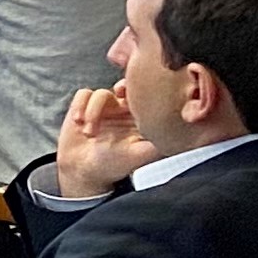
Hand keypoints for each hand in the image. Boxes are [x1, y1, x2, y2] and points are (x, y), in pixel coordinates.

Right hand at [52, 81, 153, 199]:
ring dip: (94, 111)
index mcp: (140, 119)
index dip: (142, 91)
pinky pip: (84, 94)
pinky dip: (80, 106)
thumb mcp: (140, 155)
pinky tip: (79, 122)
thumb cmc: (114, 165)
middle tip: (119, 93)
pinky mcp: (84, 106)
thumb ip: (157, 143)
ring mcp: (104, 107)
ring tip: (90, 132)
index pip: (146, 96)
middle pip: (126, 86)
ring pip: (102, 93)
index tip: (136, 97)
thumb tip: (178, 133)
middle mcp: (124, 110)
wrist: (84, 171)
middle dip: (122, 87)